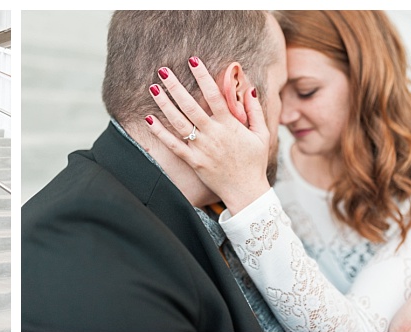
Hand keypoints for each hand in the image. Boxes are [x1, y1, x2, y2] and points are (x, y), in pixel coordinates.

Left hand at [145, 60, 269, 212]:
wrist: (247, 192)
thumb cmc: (254, 162)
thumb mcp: (261, 134)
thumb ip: (255, 110)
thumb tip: (250, 88)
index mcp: (229, 125)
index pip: (214, 94)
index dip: (202, 76)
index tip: (192, 60)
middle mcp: (213, 134)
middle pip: (190, 105)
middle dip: (175, 86)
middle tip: (162, 70)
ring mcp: (201, 148)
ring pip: (179, 122)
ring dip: (164, 104)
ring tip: (153, 88)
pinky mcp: (193, 161)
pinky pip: (173, 145)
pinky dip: (160, 133)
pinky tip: (149, 119)